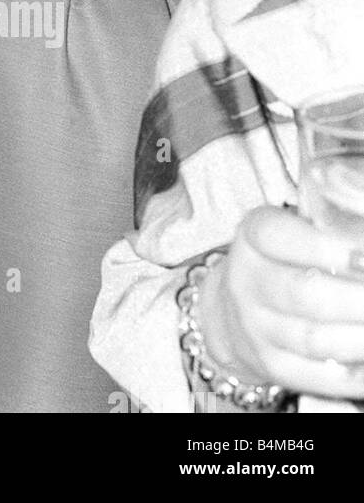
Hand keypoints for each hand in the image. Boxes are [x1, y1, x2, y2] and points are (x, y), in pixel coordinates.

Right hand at [195, 205, 363, 398]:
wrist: (235, 310)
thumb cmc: (284, 261)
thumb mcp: (295, 228)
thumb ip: (330, 217)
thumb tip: (356, 209)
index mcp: (254, 236)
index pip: (276, 236)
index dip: (324, 246)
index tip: (363, 254)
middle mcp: (247, 280)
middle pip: (304, 293)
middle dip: (358, 299)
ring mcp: (255, 325)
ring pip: (313, 338)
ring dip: (359, 337)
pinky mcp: (270, 364)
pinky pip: (313, 376)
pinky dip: (351, 375)